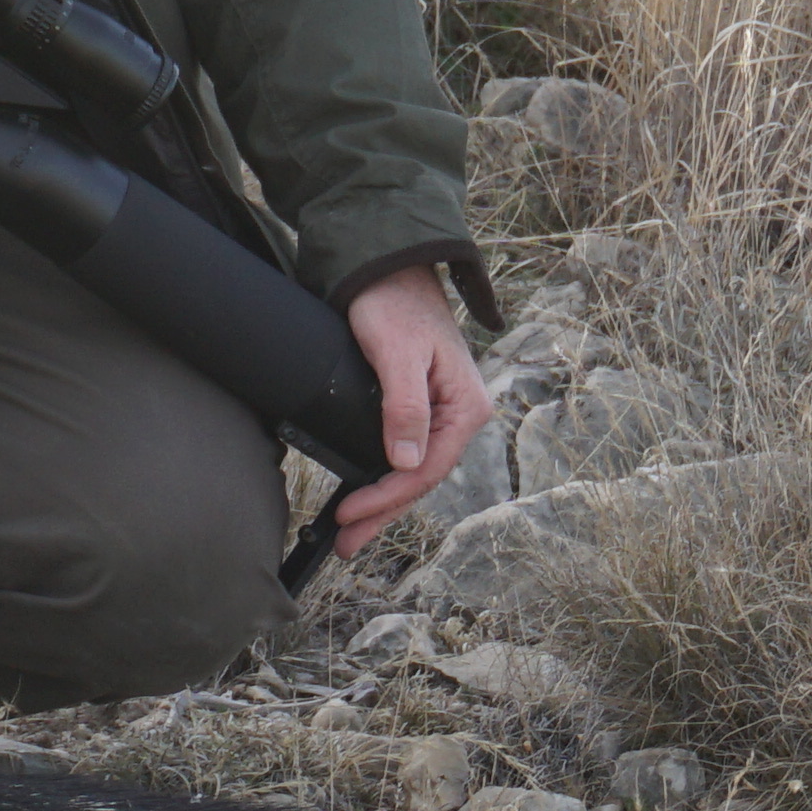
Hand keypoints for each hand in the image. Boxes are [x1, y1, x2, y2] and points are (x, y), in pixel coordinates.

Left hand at [325, 262, 491, 558]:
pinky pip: (407, 452)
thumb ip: (404, 407)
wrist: (386, 268)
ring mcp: (442, 411)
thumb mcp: (396, 354)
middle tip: (346, 542)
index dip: (388, 497)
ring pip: (413, 469)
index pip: (428, 469)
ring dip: (383, 501)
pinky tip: (367, 492)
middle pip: (421, 477)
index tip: (351, 515)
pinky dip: (385, 476)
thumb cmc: (393, 303)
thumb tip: (406, 461)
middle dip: (383, 512)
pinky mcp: (421, 406)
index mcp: (465, 405)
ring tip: (351, 531)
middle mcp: (459, 413)